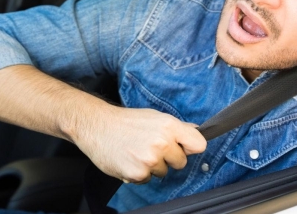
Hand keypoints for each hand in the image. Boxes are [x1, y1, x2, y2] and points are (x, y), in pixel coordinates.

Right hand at [72, 105, 206, 182]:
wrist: (97, 126)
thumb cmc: (125, 121)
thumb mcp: (154, 117)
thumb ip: (177, 127)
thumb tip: (197, 132)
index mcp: (169, 126)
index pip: (199, 144)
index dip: (191, 147)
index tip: (184, 148)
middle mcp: (162, 142)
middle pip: (181, 162)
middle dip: (169, 158)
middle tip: (151, 147)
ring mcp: (150, 160)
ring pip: (163, 172)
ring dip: (152, 166)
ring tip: (137, 152)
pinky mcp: (138, 173)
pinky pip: (147, 179)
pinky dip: (139, 173)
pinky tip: (129, 160)